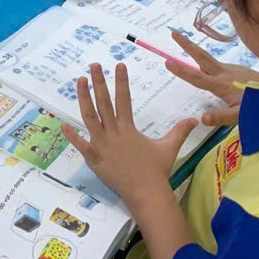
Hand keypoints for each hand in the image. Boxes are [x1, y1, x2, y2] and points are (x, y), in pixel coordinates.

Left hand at [61, 62, 197, 206]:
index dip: (121, 81)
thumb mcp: (169, 147)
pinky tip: (62, 124)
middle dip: (99, 83)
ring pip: (89, 118)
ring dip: (83, 99)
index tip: (119, 65)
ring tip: (79, 81)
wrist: (146, 193)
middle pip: (104, 103)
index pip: (124, 99)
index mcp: (128, 128)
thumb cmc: (157, 170)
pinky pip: (81, 146)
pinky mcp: (94, 159)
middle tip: (94, 65)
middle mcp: (113, 133)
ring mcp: (101, 145)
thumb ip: (180, 131)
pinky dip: (72, 136)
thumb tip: (195, 119)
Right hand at [165, 30, 258, 126]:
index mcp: (221, 85)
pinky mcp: (239, 70)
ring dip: (196, 51)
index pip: (198, 78)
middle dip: (186, 45)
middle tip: (173, 32)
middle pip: (202, 57)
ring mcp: (232, 70)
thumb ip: (222, 116)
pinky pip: (219, 66)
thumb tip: (201, 118)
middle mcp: (224, 74)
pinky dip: (209, 63)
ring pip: (209, 60)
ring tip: (184, 45)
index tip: (167, 61)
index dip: (182, 71)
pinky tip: (211, 70)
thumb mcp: (242, 115)